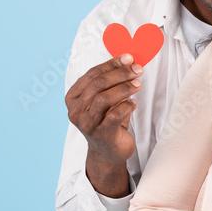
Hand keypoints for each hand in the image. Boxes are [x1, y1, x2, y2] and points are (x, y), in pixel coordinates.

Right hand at [65, 54, 143, 195]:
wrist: (108, 152)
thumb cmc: (107, 121)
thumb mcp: (105, 100)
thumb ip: (110, 83)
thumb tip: (129, 62)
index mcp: (73, 98)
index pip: (92, 74)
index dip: (111, 64)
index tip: (129, 58)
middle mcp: (76, 110)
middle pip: (97, 84)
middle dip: (120, 74)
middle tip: (137, 70)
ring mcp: (87, 124)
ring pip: (103, 98)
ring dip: (124, 88)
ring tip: (138, 84)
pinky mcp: (101, 135)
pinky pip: (114, 116)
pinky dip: (126, 106)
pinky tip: (133, 103)